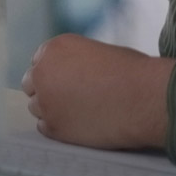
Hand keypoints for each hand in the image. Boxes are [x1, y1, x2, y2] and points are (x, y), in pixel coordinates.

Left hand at [20, 34, 175, 150]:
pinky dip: (58, 126)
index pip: (39, 62)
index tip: (66, 79)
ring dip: (52, 108)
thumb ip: (74, 62)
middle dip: (47, 88)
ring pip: (36, 107)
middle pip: (31, 84)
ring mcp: (45, 102)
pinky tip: (79, 122)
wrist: (144, 97)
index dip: (54, 71)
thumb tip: (68, 76)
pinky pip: (44, 127)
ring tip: (79, 110)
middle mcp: (43, 72)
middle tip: (68, 96)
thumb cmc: (130, 71)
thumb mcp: (96, 52)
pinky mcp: (53, 128)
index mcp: (54, 48)